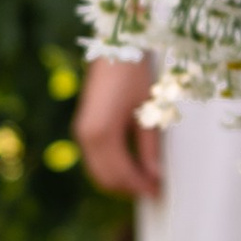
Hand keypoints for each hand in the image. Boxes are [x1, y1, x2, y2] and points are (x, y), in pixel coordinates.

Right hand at [77, 51, 164, 197]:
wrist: (115, 48)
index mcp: (104, 133)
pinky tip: (131, 166)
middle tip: (154, 190)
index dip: (140, 186)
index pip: (121, 174)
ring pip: (98, 172)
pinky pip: (95, 159)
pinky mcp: (83, 128)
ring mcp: (82, 132)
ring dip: (120, 181)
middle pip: (106, 178)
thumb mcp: (148, 112)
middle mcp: (87, 136)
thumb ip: (149, 147)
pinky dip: (112, 168)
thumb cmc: (135, 75)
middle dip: (129, 188)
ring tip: (145, 180)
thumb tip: (155, 176)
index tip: (158, 192)